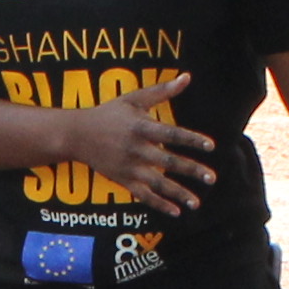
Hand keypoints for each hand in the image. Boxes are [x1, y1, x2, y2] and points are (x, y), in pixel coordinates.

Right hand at [57, 86, 214, 218]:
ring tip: (197, 203)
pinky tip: (176, 212)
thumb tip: (187, 77)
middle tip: (211, 178)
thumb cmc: (109, 114)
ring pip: (158, 183)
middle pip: (168, 162)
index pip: (171, 134)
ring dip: (178, 193)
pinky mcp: (123, 180)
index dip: (191, 140)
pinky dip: (159, 204)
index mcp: (141, 127)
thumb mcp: (133, 98)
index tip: (210, 146)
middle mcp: (136, 149)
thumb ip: (161, 91)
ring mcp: (129, 167)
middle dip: (191, 170)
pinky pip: (143, 195)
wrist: (77, 135)